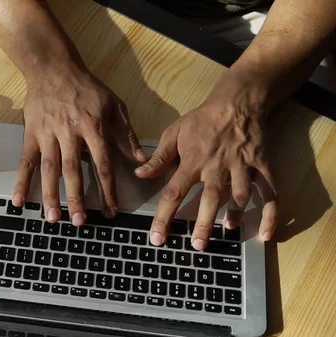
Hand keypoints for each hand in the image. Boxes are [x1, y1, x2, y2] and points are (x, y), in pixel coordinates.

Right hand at [13, 67, 147, 225]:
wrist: (53, 68)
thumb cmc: (86, 88)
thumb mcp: (114, 105)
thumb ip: (126, 134)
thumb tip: (141, 160)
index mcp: (93, 126)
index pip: (102, 163)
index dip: (107, 189)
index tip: (110, 210)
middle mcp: (69, 132)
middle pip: (73, 170)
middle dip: (76, 198)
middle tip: (80, 222)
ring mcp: (47, 134)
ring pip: (49, 168)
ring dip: (50, 194)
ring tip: (52, 217)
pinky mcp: (31, 134)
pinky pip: (26, 161)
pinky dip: (21, 181)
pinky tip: (19, 200)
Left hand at [136, 99, 276, 249]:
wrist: (237, 102)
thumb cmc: (202, 120)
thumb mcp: (174, 133)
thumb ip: (159, 157)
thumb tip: (139, 174)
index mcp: (193, 161)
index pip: (174, 192)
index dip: (164, 217)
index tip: (157, 238)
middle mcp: (217, 166)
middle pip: (210, 198)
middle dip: (203, 223)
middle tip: (197, 246)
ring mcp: (242, 167)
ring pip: (240, 195)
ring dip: (235, 214)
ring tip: (227, 231)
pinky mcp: (262, 167)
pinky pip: (269, 193)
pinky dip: (270, 214)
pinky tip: (266, 233)